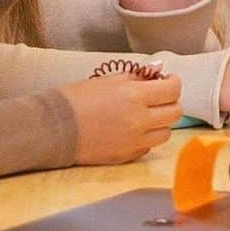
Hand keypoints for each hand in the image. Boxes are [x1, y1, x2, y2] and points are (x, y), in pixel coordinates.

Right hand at [59, 73, 182, 163]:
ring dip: (161, 122)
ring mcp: (134, 142)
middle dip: (171, 102)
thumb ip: (136, 77)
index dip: (173, 82)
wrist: (54, 128)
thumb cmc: (78, 98)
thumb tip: (156, 73)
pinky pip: (148, 148)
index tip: (166, 80)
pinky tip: (133, 130)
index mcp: (135, 96)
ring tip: (147, 115)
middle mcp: (139, 120)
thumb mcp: (109, 80)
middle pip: (175, 112)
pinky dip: (146, 138)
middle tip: (159, 97)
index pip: (173, 89)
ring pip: (166, 133)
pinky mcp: (125, 157)